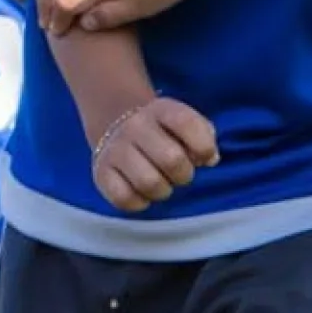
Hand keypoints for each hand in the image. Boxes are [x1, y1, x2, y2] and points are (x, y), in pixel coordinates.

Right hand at [89, 93, 216, 210]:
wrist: (117, 125)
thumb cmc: (163, 132)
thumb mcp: (184, 123)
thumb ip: (204, 137)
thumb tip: (210, 159)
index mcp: (161, 109)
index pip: (186, 123)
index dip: (204, 147)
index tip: (205, 157)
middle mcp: (135, 126)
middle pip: (171, 159)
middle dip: (184, 174)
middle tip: (180, 175)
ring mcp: (115, 149)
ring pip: (149, 182)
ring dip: (163, 191)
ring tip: (162, 184)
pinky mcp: (101, 173)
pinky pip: (125, 199)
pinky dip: (140, 203)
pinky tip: (143, 193)